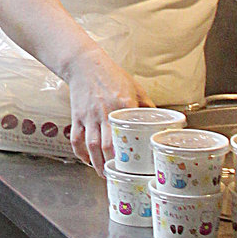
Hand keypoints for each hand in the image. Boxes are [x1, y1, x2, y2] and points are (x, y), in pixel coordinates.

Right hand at [62, 42, 153, 172]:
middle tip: (118, 174)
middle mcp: (104, 112)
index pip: (127, 133)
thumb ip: (146, 105)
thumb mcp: (134, 87)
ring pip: (91, 145)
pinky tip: (86, 160)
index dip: (129, 152)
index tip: (135, 165)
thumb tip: (159, 122)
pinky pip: (76, 138)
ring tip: (103, 173)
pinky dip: (80, 153)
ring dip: (96, 163)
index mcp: (122, 104)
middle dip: (111, 164)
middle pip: (106, 145)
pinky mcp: (77, 116)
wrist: (84, 63)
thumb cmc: (111, 74)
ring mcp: (88, 115)